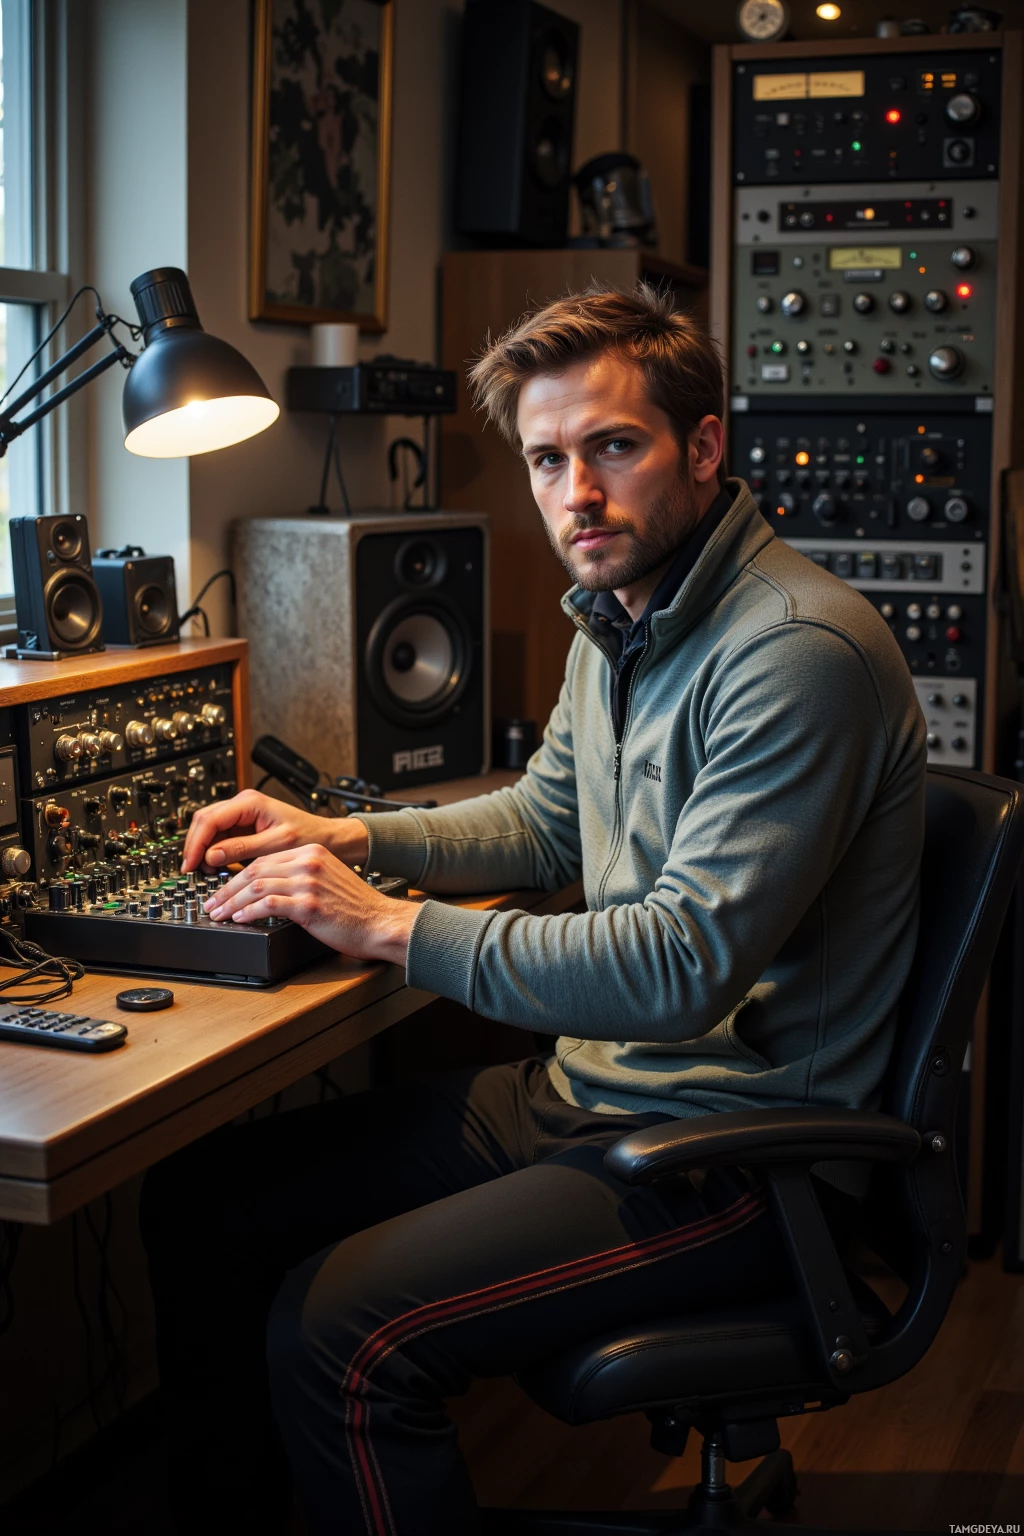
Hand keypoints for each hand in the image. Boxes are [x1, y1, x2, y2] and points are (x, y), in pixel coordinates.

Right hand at [181, 790, 369, 872]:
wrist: (327, 838)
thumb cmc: (310, 835)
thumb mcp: (277, 844)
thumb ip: (243, 848)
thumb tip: (212, 856)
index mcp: (249, 802)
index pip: (210, 819)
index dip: (196, 842)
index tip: (190, 863)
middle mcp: (242, 805)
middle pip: (204, 822)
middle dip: (194, 846)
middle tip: (190, 870)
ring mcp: (241, 816)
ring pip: (209, 830)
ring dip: (203, 850)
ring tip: (203, 872)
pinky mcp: (244, 828)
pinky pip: (220, 838)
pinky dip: (214, 853)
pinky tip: (214, 868)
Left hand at [202, 844, 417, 964]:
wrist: (381, 923)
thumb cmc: (357, 910)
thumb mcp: (328, 880)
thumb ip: (301, 878)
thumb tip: (267, 890)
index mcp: (312, 853)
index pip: (264, 859)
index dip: (238, 875)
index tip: (224, 890)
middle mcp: (309, 862)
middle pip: (255, 870)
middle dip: (228, 889)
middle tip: (212, 904)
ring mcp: (309, 882)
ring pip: (257, 886)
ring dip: (233, 902)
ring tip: (219, 914)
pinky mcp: (309, 904)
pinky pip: (269, 904)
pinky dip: (250, 912)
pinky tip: (240, 919)